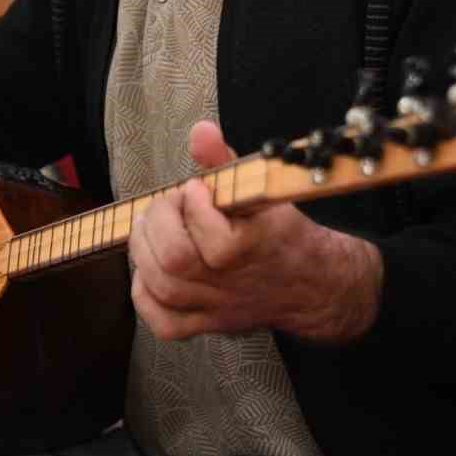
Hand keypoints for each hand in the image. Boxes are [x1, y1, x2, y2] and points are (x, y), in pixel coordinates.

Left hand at [128, 121, 383, 343]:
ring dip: (144, 250)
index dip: (193, 203)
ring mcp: (218, 307)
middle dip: (159, 223)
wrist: (311, 285)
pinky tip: (149, 269)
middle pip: (176, 262)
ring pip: (164, 288)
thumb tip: (200, 131)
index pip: (214, 237)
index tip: (195, 188)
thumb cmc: (280, 231)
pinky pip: (164, 324)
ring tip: (153, 229)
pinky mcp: (207, 324)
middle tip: (168, 205)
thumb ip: (224, 160)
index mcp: (255, 247)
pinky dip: (144, 294)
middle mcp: (234, 282)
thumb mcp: (260, 189)